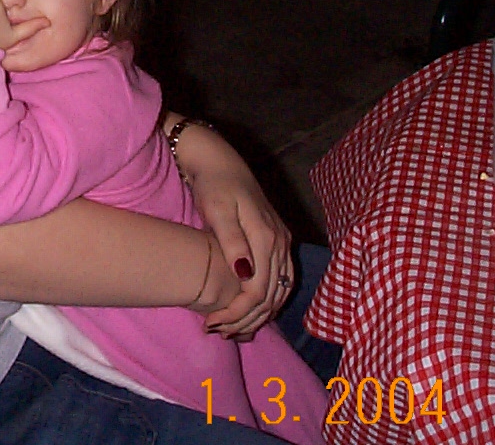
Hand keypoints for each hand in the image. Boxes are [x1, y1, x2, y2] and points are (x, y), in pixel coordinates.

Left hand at [196, 165, 291, 338]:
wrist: (220, 162)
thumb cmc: (214, 185)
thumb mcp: (218, 210)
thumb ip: (232, 242)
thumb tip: (246, 276)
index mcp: (267, 238)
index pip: (258, 291)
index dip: (236, 312)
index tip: (211, 323)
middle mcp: (280, 244)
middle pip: (271, 297)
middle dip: (246, 320)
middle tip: (217, 331)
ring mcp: (282, 244)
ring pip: (278, 293)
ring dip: (257, 315)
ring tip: (230, 328)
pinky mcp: (278, 243)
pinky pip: (279, 282)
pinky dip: (266, 302)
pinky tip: (249, 312)